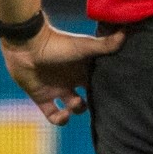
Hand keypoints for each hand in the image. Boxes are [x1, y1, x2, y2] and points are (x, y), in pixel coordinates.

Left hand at [0, 20, 124, 125]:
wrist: (27, 46)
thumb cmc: (57, 43)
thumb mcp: (85, 46)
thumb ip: (105, 45)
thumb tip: (126, 33)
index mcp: (84, 69)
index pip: (100, 82)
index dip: (108, 89)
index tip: (116, 95)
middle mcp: (73, 80)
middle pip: (90, 96)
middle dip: (95, 103)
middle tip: (99, 105)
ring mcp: (58, 89)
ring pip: (74, 107)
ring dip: (77, 109)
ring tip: (75, 103)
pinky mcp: (43, 98)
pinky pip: (54, 116)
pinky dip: (60, 120)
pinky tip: (64, 115)